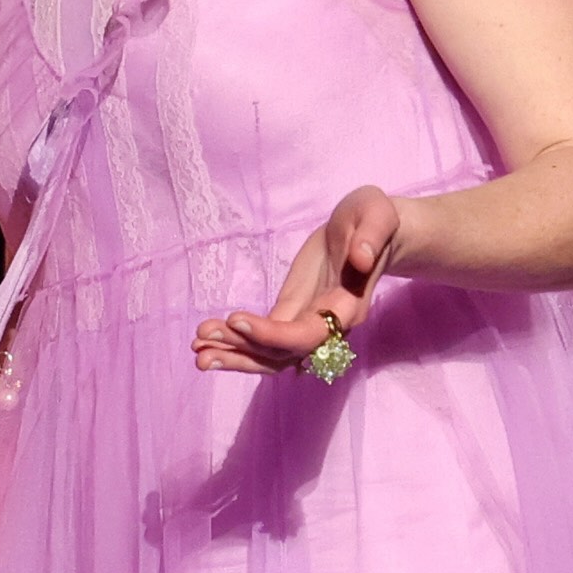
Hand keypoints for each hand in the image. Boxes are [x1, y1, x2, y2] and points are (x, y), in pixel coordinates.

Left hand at [197, 185, 399, 374]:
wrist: (371, 232)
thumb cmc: (373, 220)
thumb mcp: (376, 216)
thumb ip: (371, 236)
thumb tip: (361, 257)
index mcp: (347, 306)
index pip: (308, 334)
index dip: (271, 334)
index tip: (236, 319)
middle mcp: (328, 326)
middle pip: (282, 354)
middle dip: (241, 349)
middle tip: (201, 340)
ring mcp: (308, 325)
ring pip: (270, 356)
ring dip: (233, 356)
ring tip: (196, 351)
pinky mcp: (292, 317)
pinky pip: (263, 341)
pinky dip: (235, 344)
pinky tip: (205, 341)